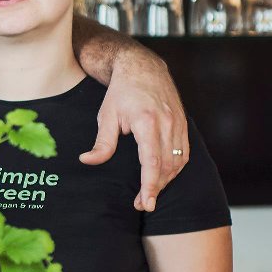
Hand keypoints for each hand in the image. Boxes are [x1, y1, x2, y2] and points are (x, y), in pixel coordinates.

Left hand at [82, 49, 188, 211]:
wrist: (143, 68)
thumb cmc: (121, 92)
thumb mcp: (106, 115)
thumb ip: (101, 142)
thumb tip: (87, 161)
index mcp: (147, 121)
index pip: (152, 161)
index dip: (150, 185)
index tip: (146, 202)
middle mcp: (167, 123)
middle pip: (166, 166)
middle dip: (155, 188)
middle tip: (142, 204)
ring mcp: (178, 123)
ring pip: (178, 162)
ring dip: (166, 181)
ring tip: (150, 193)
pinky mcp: (183, 124)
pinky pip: (184, 153)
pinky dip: (175, 168)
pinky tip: (163, 177)